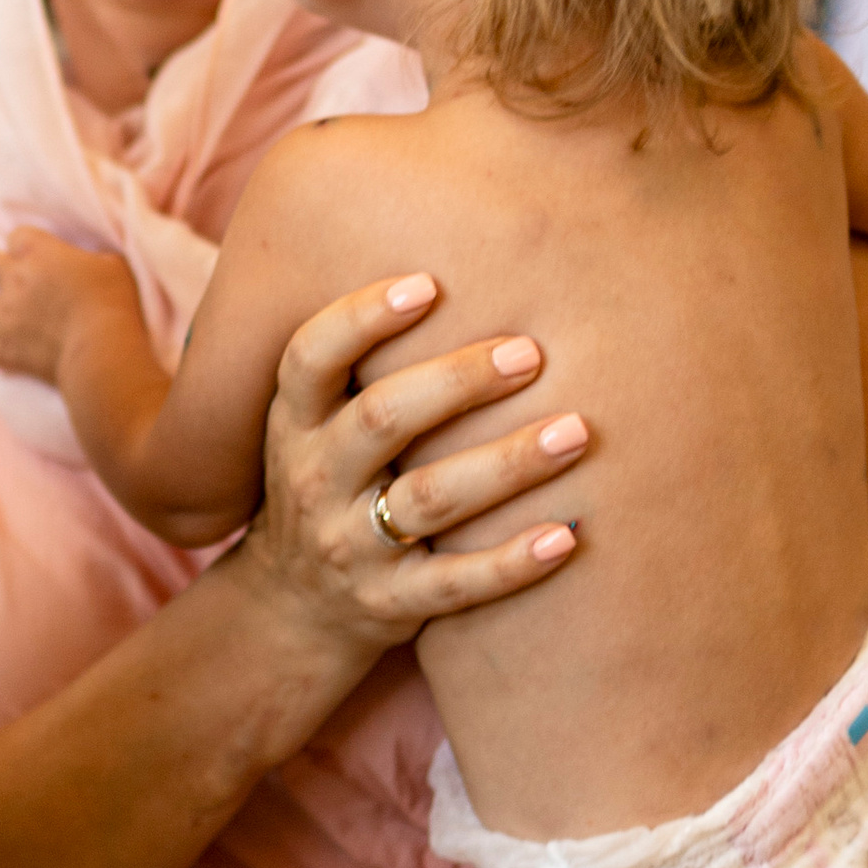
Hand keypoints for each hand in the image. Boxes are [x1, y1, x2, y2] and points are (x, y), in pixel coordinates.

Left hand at [0, 227, 106, 381]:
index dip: (27, 246)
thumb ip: (91, 260)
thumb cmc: (113, 302)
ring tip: (5, 316)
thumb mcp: (113, 266)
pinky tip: (4, 354)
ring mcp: (5, 315)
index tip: (40, 257)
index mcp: (39, 252)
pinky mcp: (5, 349)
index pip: (17, 236)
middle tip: (13, 280)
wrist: (102, 349)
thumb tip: (88, 264)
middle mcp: (15, 279)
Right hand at [233, 272, 589, 661]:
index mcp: (293, 422)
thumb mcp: (316, 425)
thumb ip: (367, 364)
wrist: (291, 607)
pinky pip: (455, 585)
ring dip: (506, 463)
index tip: (429, 283)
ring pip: (429, 500)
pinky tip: (568, 535)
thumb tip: (462, 259)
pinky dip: (511, 562)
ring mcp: (350, 546)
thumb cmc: (332, 482)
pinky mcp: (389, 605)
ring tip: (576, 432)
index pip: (311, 359)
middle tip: (532, 352)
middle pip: (382, 419)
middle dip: (458, 381)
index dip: (362, 319)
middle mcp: (313, 479)